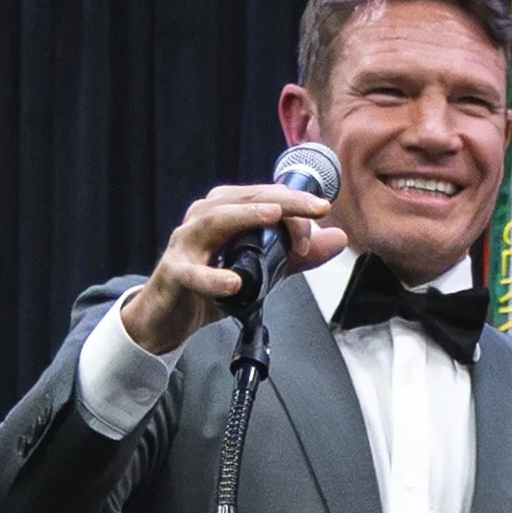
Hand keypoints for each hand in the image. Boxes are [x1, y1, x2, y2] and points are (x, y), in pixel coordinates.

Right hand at [120, 181, 344, 353]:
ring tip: (275, 218)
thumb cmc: (213, 285)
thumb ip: (298, 255)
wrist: (172, 316)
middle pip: (243, 199)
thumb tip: (339, 237)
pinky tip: (235, 282)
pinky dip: (213, 277)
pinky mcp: (175, 273)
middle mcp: (204, 218)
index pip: (264, 196)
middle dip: (283, 202)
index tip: (323, 217)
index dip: (296, 205)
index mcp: (225, 211)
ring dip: (245, 217)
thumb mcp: (263, 270)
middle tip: (316, 208)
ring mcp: (186, 243)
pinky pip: (193, 273)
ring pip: (213, 221)